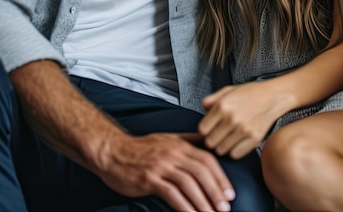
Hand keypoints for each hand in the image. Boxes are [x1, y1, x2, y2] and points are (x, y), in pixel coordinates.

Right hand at [96, 131, 234, 211]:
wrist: (113, 151)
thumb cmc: (141, 147)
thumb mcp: (168, 138)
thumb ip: (189, 140)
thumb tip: (207, 140)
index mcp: (180, 145)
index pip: (207, 159)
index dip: (221, 177)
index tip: (229, 193)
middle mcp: (173, 153)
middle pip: (201, 171)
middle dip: (216, 190)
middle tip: (225, 207)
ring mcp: (161, 166)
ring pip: (188, 183)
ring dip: (203, 201)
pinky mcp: (149, 178)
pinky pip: (171, 194)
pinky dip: (184, 206)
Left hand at [199, 82, 284, 159]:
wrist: (273, 96)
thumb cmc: (250, 93)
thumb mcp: (228, 90)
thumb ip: (212, 99)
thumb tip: (203, 108)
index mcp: (223, 105)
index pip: (202, 129)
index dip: (204, 130)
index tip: (209, 129)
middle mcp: (232, 118)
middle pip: (210, 142)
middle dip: (211, 140)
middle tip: (217, 135)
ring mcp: (243, 130)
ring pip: (221, 150)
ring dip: (222, 146)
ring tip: (227, 138)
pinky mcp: (254, 139)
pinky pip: (235, 154)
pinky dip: (233, 151)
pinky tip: (237, 142)